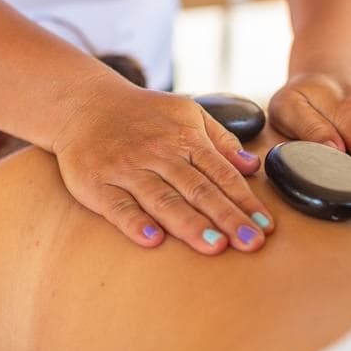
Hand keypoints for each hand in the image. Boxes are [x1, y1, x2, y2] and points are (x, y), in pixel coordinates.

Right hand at [52, 77, 274, 253]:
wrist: (84, 104)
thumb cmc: (144, 115)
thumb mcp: (188, 114)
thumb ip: (221, 140)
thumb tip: (254, 165)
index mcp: (185, 138)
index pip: (221, 173)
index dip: (244, 200)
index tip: (265, 226)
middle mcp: (158, 153)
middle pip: (198, 189)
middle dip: (227, 217)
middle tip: (251, 243)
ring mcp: (127, 169)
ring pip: (163, 199)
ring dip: (190, 224)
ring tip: (215, 246)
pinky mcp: (97, 184)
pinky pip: (118, 206)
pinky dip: (135, 223)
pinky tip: (154, 240)